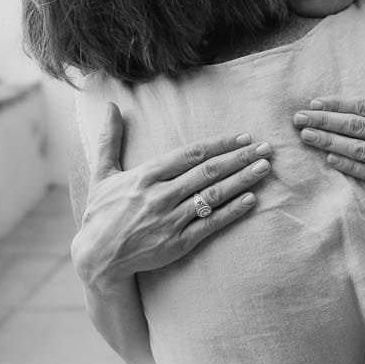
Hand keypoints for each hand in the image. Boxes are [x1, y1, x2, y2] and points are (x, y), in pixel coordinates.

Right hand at [71, 103, 272, 285]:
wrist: (97, 257)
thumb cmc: (101, 213)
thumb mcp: (101, 174)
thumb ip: (109, 139)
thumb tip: (110, 105)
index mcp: (145, 175)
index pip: (190, 154)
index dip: (220, 144)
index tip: (243, 137)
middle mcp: (160, 195)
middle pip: (208, 172)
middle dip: (240, 158)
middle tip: (266, 148)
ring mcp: (170, 219)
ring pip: (213, 195)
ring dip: (242, 181)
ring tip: (264, 169)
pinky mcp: (177, 242)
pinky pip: (210, 224)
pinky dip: (232, 211)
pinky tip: (251, 200)